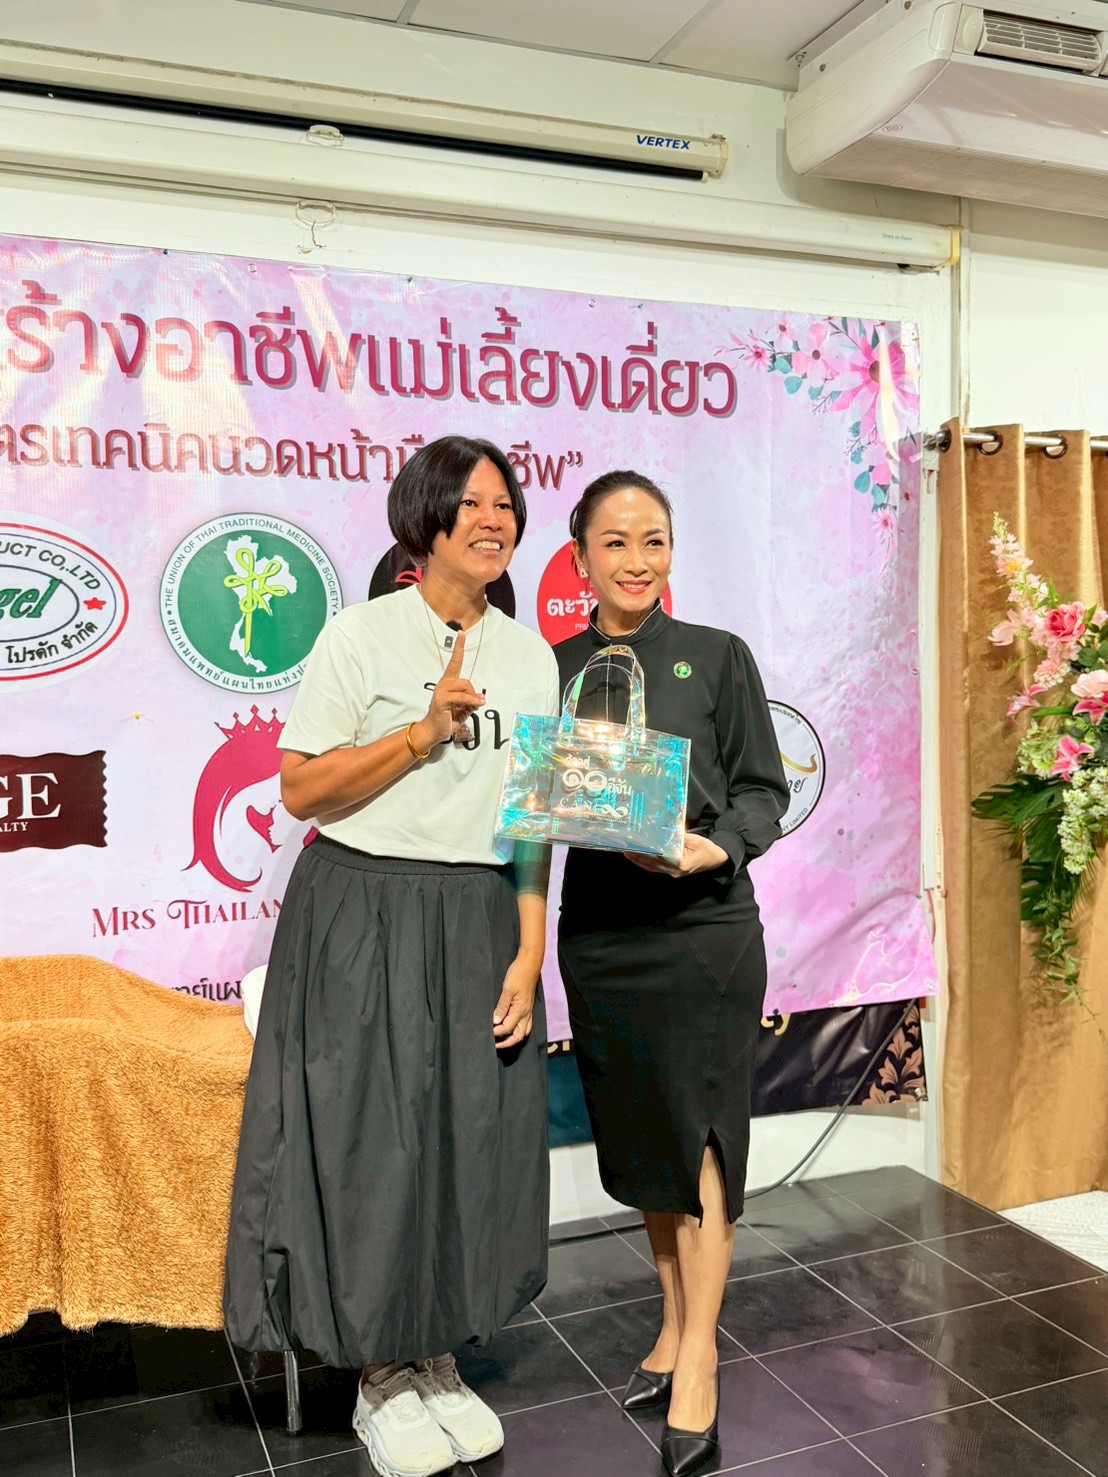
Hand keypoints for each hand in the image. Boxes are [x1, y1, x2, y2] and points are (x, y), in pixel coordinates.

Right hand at [415, 630, 484, 747]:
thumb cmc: (447, 719)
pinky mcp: (441, 699)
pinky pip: (462, 697)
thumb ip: (471, 701)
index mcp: (448, 683)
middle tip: (472, 705)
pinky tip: (476, 705)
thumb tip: (481, 698)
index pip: (454, 661)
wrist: (434, 731)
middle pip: (467, 681)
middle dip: (473, 693)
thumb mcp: (464, 709)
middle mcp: (444, 684)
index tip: (461, 633)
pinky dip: (471, 701)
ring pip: (465, 687)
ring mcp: (441, 691)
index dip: (459, 647)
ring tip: (469, 708)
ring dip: (472, 699)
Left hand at [493, 954, 538, 1049]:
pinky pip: (525, 1024)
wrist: (530, 965)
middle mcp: (526, 1014)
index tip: (487, 1033)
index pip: (507, 1028)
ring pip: (524, 1031)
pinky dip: (518, 1030)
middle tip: (495, 1044)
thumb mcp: (507, 990)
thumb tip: (496, 1021)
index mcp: (520, 1011)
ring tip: (502, 1039)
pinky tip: (510, 1028)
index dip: (497, 1032)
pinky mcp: (528, 1007)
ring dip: (513, 1037)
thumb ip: (501, 1007)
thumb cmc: (518, 975)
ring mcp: (528, 1011)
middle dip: (507, 1042)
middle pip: (518, 1036)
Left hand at [623, 832, 729, 877]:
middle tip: (625, 848)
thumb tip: (664, 831)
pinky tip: (638, 858)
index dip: (646, 852)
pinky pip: (657, 868)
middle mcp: (674, 871)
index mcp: (680, 863)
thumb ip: (679, 836)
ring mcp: (673, 873)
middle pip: (651, 864)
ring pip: (652, 868)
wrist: (717, 860)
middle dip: (638, 856)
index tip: (635, 846)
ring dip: (639, 861)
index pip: (658, 857)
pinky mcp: (673, 872)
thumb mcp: (696, 840)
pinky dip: (646, 863)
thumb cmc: (708, 849)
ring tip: (627, 853)